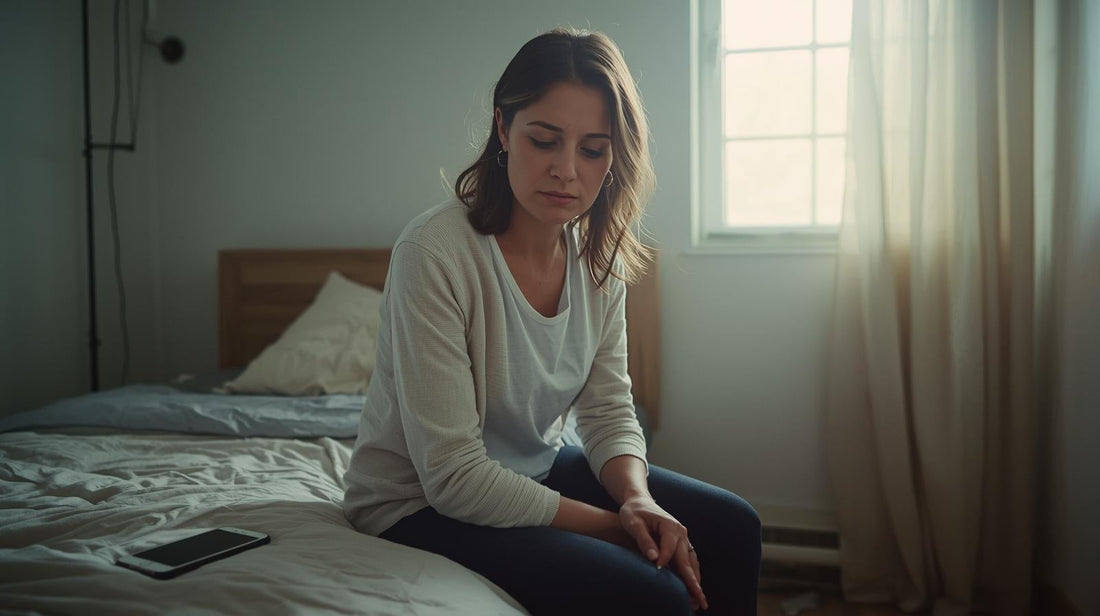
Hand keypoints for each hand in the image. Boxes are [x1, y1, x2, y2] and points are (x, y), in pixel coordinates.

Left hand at [618, 496, 707, 611]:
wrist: (639, 502)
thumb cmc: (634, 512)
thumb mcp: (633, 523)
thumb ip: (643, 540)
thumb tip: (653, 558)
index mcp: (670, 526)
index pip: (670, 548)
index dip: (664, 560)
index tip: (658, 570)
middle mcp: (681, 533)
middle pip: (686, 560)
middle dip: (692, 581)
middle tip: (698, 599)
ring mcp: (683, 540)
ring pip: (691, 563)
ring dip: (695, 582)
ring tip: (700, 601)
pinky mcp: (681, 545)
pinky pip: (688, 562)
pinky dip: (692, 576)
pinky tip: (693, 590)